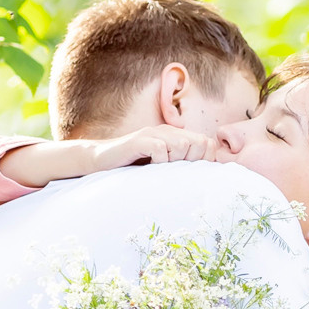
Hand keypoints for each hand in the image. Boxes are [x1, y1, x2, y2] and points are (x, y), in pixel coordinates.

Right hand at [91, 125, 222, 172]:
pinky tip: (149, 167)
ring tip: (160, 168)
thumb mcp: (163, 165)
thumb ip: (181, 164)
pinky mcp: (139, 140)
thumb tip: (205, 177)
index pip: (207, 143)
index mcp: (176, 135)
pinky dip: (158, 162)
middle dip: (191, 160)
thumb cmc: (133, 166)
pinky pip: (160, 149)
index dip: (204, 160)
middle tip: (174, 170)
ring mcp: (152, 133)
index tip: (189, 173)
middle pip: (199, 142)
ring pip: (182, 144)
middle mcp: (167, 131)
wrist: (100, 161)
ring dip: (175, 161)